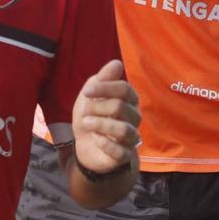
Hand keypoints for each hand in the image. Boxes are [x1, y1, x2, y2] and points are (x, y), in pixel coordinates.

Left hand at [72, 59, 139, 175]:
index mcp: (128, 100)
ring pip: (123, 129)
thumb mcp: (91, 95)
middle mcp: (133, 117)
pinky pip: (120, 151)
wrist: (86, 145)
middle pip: (121, 107)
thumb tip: (117, 63)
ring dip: (100, 124)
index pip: (124, 89)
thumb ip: (103, 79)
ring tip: (87, 124)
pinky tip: (95, 138)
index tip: (87, 92)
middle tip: (85, 111)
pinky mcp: (124, 156)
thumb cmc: (91, 115)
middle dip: (97, 107)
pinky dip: (104, 143)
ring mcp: (131, 137)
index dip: (105, 88)